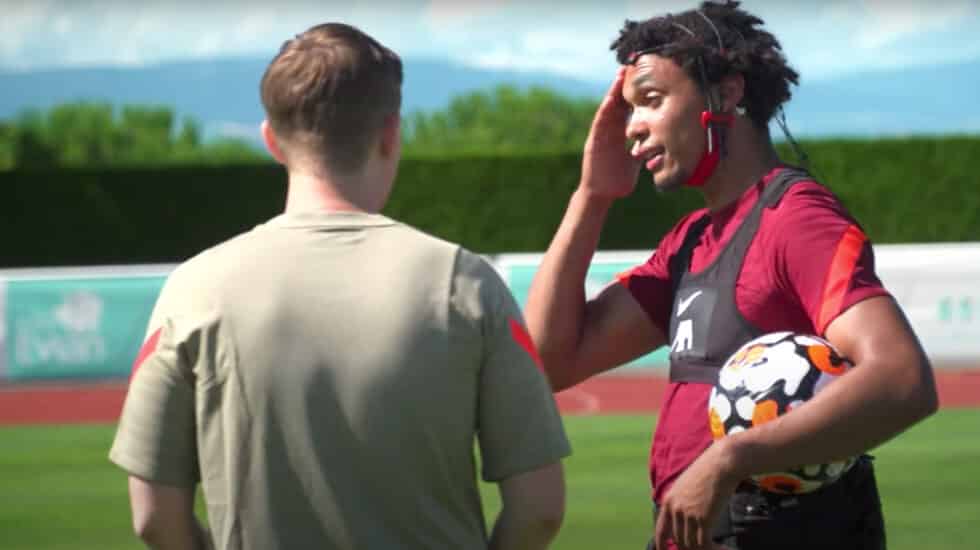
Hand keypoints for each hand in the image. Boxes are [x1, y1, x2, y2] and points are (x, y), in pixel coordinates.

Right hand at [581, 67, 640, 198]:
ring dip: (613, 92)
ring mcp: (601, 135)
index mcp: (621, 133)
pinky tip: (610, 100)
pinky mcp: (593, 142)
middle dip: (624, 85)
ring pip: (608, 109)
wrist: (602, 195)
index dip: (636, 93)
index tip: (645, 77)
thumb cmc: (619, 180)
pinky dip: (604, 111)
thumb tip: (664, 144)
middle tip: (632, 65)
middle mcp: (611, 130)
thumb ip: (646, 149)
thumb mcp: (637, 160)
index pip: (629, 109)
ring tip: (620, 75)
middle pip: (618, 103)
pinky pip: (599, 124)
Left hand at [655, 442, 740, 549]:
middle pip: (679, 541)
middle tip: (708, 547)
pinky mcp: (703, 519)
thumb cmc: (709, 471)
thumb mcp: (688, 485)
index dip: (662, 546)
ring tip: (720, 549)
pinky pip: (704, 545)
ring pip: (691, 545)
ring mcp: (688, 515)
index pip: (660, 531)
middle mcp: (675, 509)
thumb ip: (683, 502)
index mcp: (669, 501)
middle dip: (691, 548)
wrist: (722, 463)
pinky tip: (725, 549)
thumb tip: (688, 519)